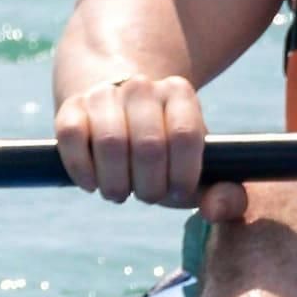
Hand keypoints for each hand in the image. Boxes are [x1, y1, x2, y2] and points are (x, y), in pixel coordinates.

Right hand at [52, 71, 242, 217]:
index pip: (186, 136)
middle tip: (147, 194)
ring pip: (110, 144)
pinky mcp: (70, 107)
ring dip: (116, 183)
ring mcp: (104, 94)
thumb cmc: (165, 153)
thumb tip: (214, 209)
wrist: (118, 110)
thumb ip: (225, 194)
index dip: (182, 176)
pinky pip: (72, 138)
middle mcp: (142, 86)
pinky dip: (83, 170)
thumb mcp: (199, 168)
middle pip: (149, 146)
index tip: (176, 191)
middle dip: (149, 186)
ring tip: (120, 192)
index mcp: (180, 93)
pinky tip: (93, 183)